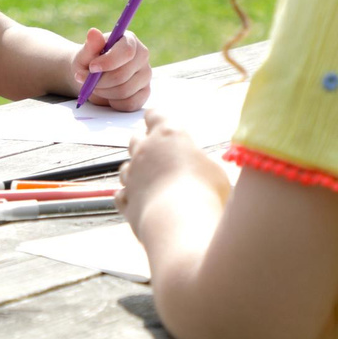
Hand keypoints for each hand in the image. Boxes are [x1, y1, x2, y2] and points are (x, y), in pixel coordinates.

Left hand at [73, 27, 152, 108]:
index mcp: (129, 40)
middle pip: (123, 75)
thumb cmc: (89, 61)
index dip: (108, 62)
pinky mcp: (145, 92)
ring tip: (96, 87)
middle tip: (87, 81)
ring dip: (104, 92)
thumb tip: (93, 32)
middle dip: (100, 82)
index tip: (91, 68)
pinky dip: (114, 103)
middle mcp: (142, 56)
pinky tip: (108, 95)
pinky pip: (130, 103)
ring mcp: (146, 75)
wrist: (92, 76)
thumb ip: (90, 46)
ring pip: (124, 91)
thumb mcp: (85, 54)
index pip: (126, 51)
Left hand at [118, 109, 224, 234]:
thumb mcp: (214, 171)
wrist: (180, 224)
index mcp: (169, 134)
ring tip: (152, 182)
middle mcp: (145, 150)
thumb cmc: (204, 192)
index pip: (155, 115)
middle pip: (136, 138)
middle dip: (145, 144)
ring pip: (126, 167)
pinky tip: (141, 202)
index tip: (160, 122)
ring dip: (136, 172)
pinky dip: (129, 197)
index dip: (157, 118)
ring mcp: (132, 175)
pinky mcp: (126, 200)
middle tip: (160, 154)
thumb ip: (201, 163)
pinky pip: (122, 195)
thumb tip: (199, 167)